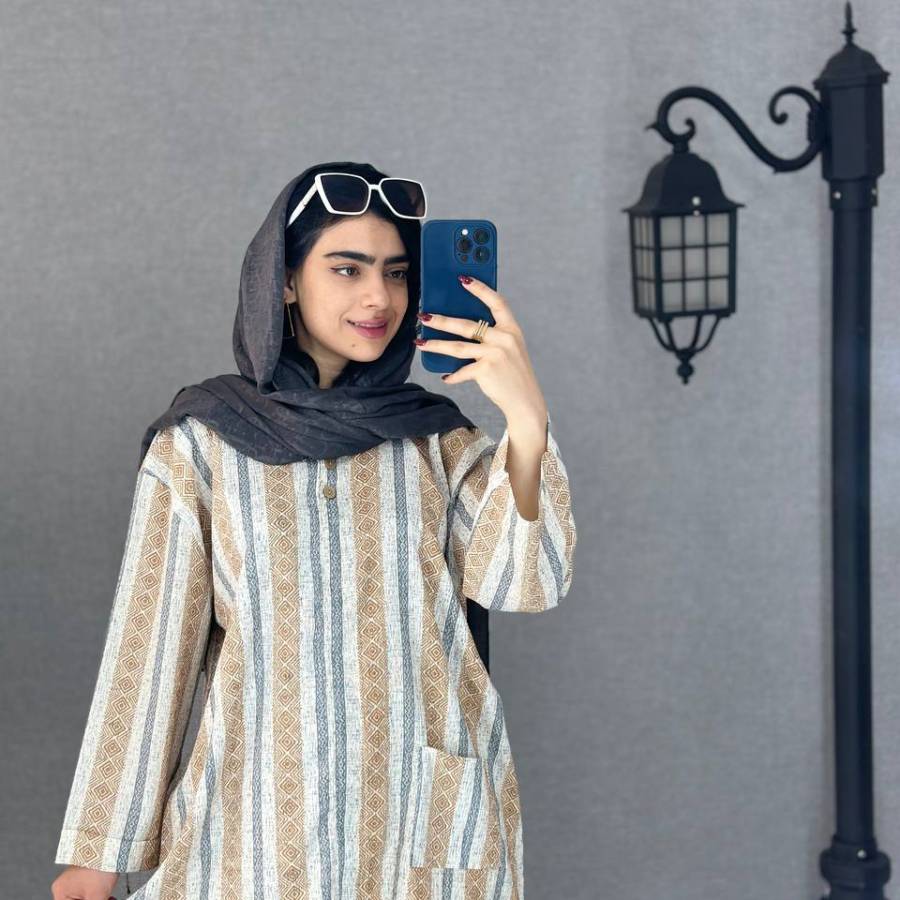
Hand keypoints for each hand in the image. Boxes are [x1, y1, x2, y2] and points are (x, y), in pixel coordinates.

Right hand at [51, 864, 118, 898]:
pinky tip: (108, 897)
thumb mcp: (96, 896)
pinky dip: (97, 896)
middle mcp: (64, 885)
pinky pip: (88, 892)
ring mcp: (74, 879)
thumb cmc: (100, 867)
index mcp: (61, 891)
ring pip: (83, 899)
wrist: (112, 846)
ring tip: (108, 899)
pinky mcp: (84, 875)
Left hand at [416, 275, 547, 432]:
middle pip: (467, 324)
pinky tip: (445, 377)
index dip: (480, 288)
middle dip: (441, 320)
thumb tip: (459, 327)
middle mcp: (505, 337)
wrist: (525, 400)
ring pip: (458, 346)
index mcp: (512, 328)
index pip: (496, 301)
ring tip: (420, 342)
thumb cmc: (513, 373)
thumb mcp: (509, 349)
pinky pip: (462, 370)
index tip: (462, 278)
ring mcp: (496, 353)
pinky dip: (452, 375)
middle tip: (423, 316)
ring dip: (436, 344)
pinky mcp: (487, 370)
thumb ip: (492, 336)